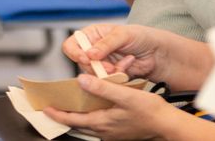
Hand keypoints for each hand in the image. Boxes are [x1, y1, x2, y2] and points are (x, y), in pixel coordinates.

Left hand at [43, 74, 178, 139]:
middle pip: (78, 125)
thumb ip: (102, 88)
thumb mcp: (125, 95)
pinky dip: (92, 117)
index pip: (72, 120)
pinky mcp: (119, 132)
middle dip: (65, 116)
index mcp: (102, 122)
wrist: (168, 125)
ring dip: (78, 117)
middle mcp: (104, 131)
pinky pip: (99, 125)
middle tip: (54, 107)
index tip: (46, 108)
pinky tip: (96, 108)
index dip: (58, 114)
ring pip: (88, 126)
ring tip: (71, 106)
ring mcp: (112, 133)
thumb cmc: (150, 112)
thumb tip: (82, 81)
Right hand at [62, 24, 181, 82]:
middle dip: (96, 66)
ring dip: (108, 72)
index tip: (86, 59)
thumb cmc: (141, 36)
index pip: (72, 45)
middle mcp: (93, 50)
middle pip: (81, 63)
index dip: (75, 53)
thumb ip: (105, 44)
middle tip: (109, 67)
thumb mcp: (123, 35)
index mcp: (92, 35)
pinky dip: (117, 75)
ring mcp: (101, 64)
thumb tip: (89, 54)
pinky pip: (106, 81)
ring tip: (123, 65)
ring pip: (93, 75)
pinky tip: (129, 65)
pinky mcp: (110, 76)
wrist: (157, 53)